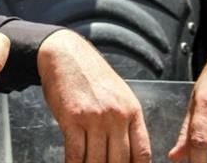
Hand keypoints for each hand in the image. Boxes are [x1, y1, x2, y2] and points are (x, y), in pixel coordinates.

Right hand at [38, 29, 150, 162]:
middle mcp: (116, 116)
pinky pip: (75, 152)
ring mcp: (94, 118)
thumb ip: (126, 121)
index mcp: (132, 111)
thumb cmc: (90, 74)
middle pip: (119, 161)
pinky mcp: (72, 118)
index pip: (142, 153)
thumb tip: (130, 151)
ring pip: (96, 160)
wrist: (65, 54)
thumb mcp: (119, 94)